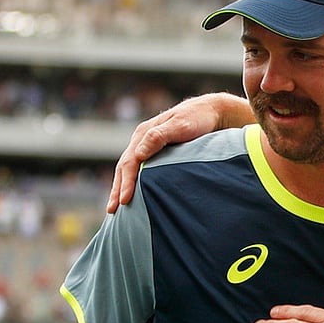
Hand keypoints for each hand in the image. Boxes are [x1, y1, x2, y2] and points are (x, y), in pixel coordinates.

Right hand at [105, 93, 251, 212]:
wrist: (212, 112)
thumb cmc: (198, 119)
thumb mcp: (180, 125)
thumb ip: (159, 137)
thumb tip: (138, 155)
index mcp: (144, 133)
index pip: (129, 162)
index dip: (126, 183)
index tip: (124, 201)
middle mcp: (142, 140)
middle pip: (124, 167)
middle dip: (117, 189)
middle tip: (111, 210)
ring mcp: (148, 146)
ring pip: (129, 169)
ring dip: (121, 187)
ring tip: (115, 207)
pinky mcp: (157, 152)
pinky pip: (139, 169)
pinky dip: (132, 182)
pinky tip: (132, 194)